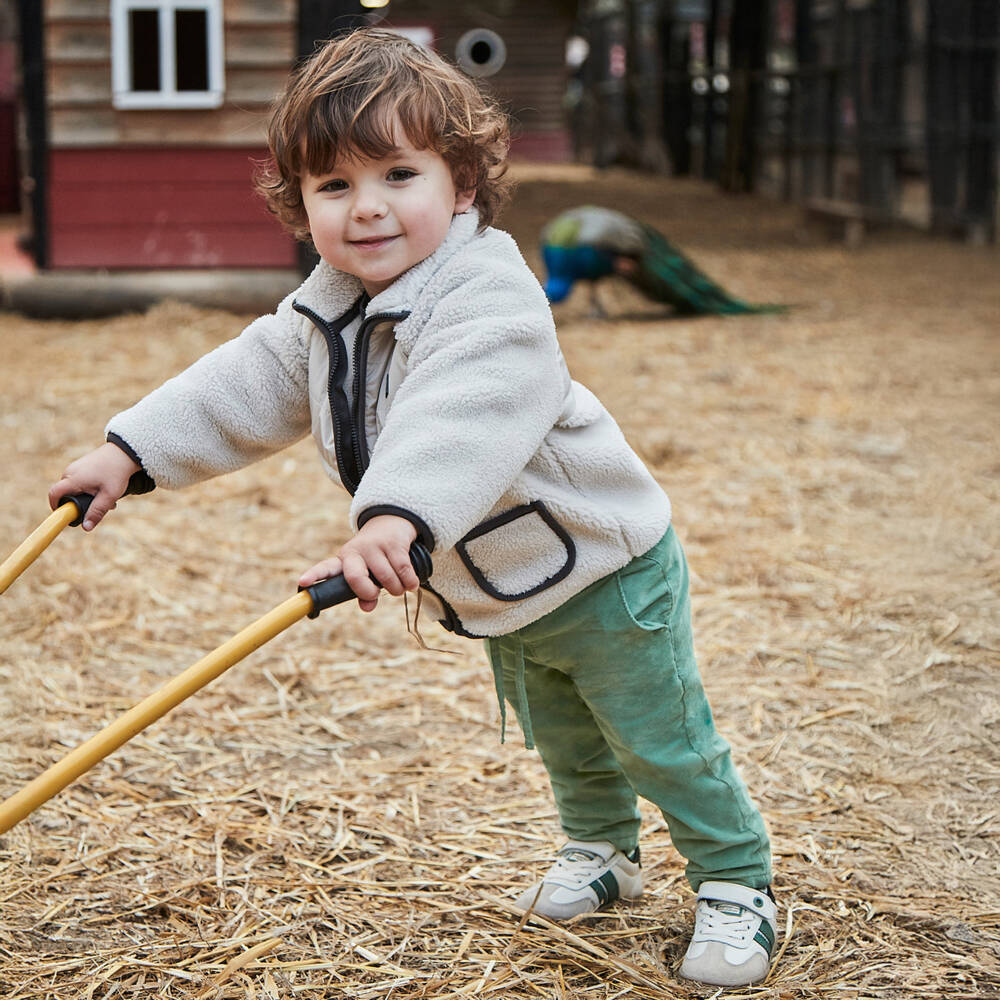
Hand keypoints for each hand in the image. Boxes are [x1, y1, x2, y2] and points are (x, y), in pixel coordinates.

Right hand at [48, 443, 141, 530]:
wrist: (125, 452)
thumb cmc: (117, 473)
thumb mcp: (109, 496)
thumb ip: (97, 512)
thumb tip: (86, 528)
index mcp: (73, 479)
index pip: (54, 494)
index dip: (55, 506)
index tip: (64, 515)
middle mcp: (70, 472)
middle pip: (66, 493)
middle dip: (79, 503)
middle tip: (97, 508)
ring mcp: (76, 467)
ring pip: (75, 487)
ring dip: (88, 496)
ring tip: (108, 498)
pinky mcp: (83, 465)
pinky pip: (80, 480)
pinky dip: (90, 488)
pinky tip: (106, 490)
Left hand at [298, 515, 419, 612]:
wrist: (392, 522)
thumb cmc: (375, 556)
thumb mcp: (366, 573)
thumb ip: (364, 593)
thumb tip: (368, 607)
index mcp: (344, 560)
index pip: (326, 568)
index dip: (314, 576)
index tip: (303, 583)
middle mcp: (356, 551)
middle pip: (356, 578)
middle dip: (368, 592)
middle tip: (375, 593)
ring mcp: (374, 546)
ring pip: (387, 579)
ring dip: (397, 589)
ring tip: (398, 586)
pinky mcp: (393, 543)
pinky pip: (404, 571)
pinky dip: (409, 582)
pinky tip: (410, 582)